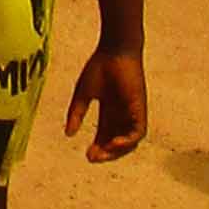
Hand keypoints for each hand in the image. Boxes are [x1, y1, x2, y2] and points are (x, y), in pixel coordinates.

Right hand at [65, 43, 146, 160]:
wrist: (115, 50)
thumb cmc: (100, 66)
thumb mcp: (83, 94)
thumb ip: (76, 113)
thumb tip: (68, 134)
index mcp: (109, 110)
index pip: (105, 135)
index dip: (98, 148)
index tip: (87, 155)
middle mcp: (122, 114)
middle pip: (117, 142)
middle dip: (106, 153)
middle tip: (93, 158)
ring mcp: (132, 112)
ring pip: (130, 141)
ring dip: (118, 151)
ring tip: (103, 154)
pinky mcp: (139, 108)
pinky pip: (138, 132)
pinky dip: (128, 142)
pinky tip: (115, 144)